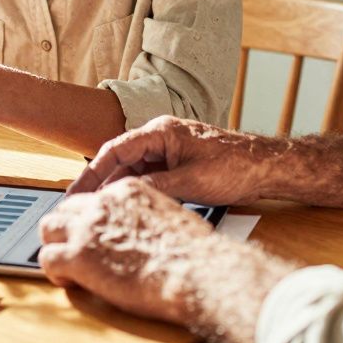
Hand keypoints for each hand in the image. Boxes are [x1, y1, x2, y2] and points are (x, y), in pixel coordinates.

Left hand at [37, 177, 216, 322]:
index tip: (90, 230)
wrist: (195, 270)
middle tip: (71, 246)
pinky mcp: (78, 255)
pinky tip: (68, 279)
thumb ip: (149, 216)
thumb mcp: (171, 216)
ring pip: (48, 228)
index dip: (88, 217)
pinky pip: (48, 258)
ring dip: (55, 245)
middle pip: (65, 209)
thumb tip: (146, 230)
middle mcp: (103, 204)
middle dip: (65, 228)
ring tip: (65, 262)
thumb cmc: (193, 251)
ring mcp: (87, 228)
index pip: (93, 197)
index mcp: (127, 191)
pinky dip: (54, 270)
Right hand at [68, 115, 275, 205]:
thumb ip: (154, 187)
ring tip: (99, 210)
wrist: (266, 166)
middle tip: (79, 206)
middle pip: (120, 159)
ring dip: (118, 187)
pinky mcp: (178, 162)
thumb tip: (124, 197)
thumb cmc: (234, 167)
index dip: (92, 172)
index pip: (115, 149)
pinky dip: (137, 189)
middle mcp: (161, 136)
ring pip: (134, 168)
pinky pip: (149, 174)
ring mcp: (170, 149)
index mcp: (161, 132)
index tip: (75, 191)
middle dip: (100, 182)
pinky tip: (128, 207)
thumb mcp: (190, 182)